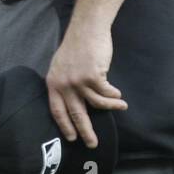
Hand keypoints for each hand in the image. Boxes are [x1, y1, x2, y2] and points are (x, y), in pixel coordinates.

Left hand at [45, 25, 127, 147]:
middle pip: (76, 114)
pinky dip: (114, 95)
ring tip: (121, 107)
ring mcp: (78, 81)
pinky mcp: (93, 77)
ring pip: (97, 104)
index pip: (56, 110)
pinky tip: (118, 95)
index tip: (71, 137)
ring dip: (111, 107)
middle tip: (92, 143)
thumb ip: (64, 83)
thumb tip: (73, 101)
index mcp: (53, 82)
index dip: (64, 125)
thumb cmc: (76, 46)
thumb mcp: (62, 66)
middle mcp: (64, 84)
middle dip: (85, 131)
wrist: (86, 29)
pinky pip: (107, 93)